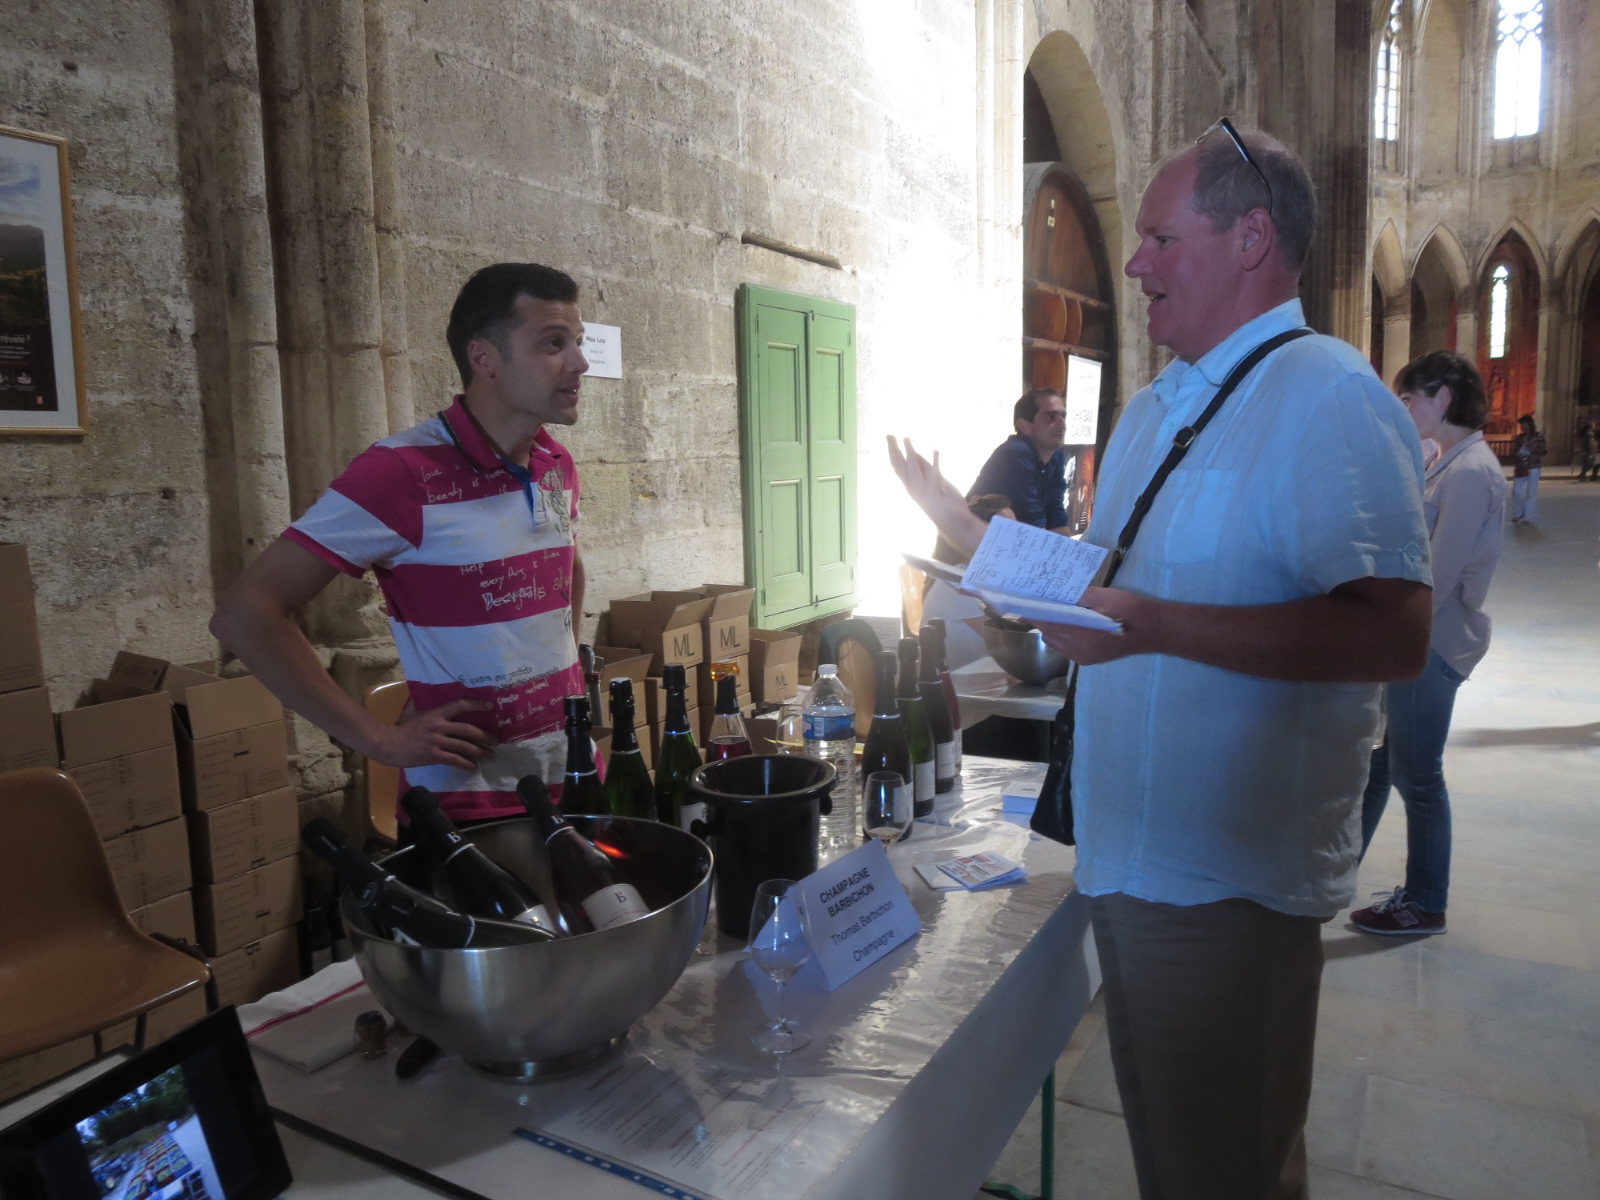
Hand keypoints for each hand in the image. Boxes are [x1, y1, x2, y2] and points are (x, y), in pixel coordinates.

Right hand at [368, 698, 496, 770]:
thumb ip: (421, 702)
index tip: (491, 706)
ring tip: (490, 755)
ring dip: (480, 752)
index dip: (477, 704)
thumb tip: (424, 692)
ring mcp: (437, 741)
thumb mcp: (411, 710)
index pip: (460, 705)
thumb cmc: (399, 727)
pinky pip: (455, 760)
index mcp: (435, 713)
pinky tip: (473, 767)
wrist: (386, 743)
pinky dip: (466, 764)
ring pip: (464, 746)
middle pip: (468, 729)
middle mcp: (439, 726)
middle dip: (485, 735)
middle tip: (496, 739)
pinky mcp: (433, 756)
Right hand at [886, 435, 984, 556]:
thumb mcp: (935, 480)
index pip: (898, 466)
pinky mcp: (934, 496)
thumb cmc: (945, 502)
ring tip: (907, 439)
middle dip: (894, 451)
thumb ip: (925, 468)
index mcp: (912, 485)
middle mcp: (913, 489)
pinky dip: (935, 463)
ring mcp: (922, 493)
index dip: (893, 451)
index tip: (890, 437)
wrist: (956, 524)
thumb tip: (914, 452)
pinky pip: (934, 476)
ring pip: (912, 470)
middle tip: (889, 435)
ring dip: (910, 453)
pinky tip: (936, 450)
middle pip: (900, 467)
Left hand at [1035, 587, 1160, 665]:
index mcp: (1083, 634)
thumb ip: (1078, 596)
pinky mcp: (1089, 660)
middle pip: (1049, 633)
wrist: (1154, 629)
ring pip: (1055, 642)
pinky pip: (1065, 648)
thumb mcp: (1104, 596)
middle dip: (1040, 618)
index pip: (1049, 623)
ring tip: (1047, 611)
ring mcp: (1084, 658)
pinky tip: (1063, 624)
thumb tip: (1057, 594)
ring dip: (1050, 628)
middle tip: (1030, 603)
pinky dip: (1060, 636)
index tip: (1019, 603)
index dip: (1033, 613)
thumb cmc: (1130, 610)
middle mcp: (1079, 650)